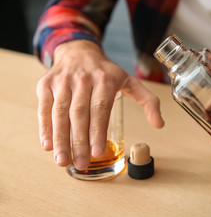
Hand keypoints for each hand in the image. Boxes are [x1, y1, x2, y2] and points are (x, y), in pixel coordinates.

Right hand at [36, 40, 163, 169]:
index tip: (97, 152)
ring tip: (62, 161)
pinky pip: (44, 107)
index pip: (101, 108)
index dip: (98, 131)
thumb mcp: (131, 81)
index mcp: (106, 80)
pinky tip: (47, 145)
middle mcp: (83, 79)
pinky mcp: (46, 84)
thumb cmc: (106, 73)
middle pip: (79, 113)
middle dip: (79, 141)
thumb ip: (148, 101)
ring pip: (60, 112)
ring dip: (60, 138)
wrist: (79, 52)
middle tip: (80, 164)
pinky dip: (45, 127)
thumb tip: (160, 124)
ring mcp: (63, 81)